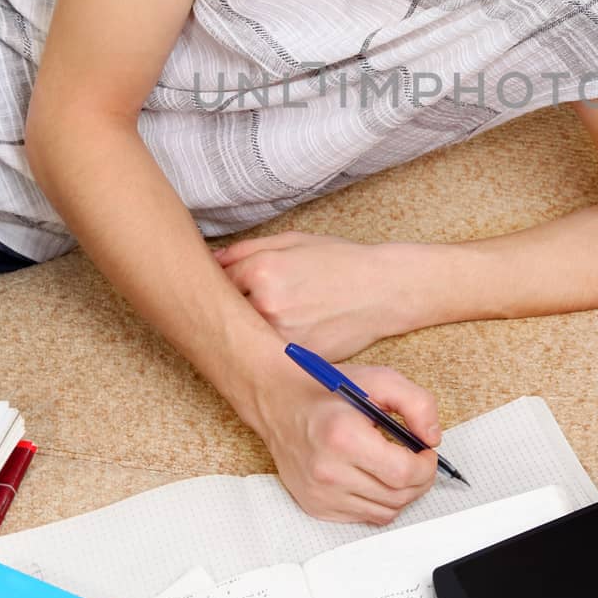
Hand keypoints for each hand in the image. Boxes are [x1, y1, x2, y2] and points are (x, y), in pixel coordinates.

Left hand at [211, 230, 410, 360]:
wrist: (384, 290)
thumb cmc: (341, 261)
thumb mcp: (294, 240)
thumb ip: (247, 248)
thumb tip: (213, 260)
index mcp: (261, 269)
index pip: (219, 282)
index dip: (222, 285)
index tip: (230, 288)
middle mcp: (265, 304)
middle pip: (228, 312)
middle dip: (232, 310)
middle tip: (253, 306)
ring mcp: (280, 334)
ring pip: (248, 336)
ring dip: (252, 330)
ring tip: (278, 319)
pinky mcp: (296, 357)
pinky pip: (270, 352)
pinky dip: (273, 346)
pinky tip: (289, 334)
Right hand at [249, 359, 441, 523]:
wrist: (278, 401)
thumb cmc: (326, 390)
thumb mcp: (379, 380)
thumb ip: (417, 403)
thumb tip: (433, 438)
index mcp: (344, 438)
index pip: (404, 473)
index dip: (427, 466)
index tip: (427, 452)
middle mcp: (329, 472)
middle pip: (398, 497)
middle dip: (420, 480)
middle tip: (418, 460)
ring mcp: (319, 493)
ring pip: (384, 512)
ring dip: (400, 492)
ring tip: (396, 467)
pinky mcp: (315, 506)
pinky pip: (363, 516)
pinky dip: (377, 500)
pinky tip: (372, 476)